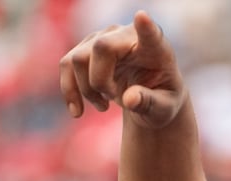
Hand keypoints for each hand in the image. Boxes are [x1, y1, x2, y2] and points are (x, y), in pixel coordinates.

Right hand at [60, 12, 185, 128]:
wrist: (150, 97)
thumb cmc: (161, 100)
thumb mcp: (164, 109)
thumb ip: (150, 103)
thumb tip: (129, 99)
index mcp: (154, 48)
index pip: (149, 32)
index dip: (145, 26)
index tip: (142, 18)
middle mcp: (126, 35)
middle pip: (100, 48)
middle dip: (100, 82)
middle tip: (114, 99)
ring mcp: (103, 38)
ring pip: (78, 58)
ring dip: (86, 90)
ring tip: (104, 107)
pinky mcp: (87, 48)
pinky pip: (66, 65)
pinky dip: (69, 91)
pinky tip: (78, 112)